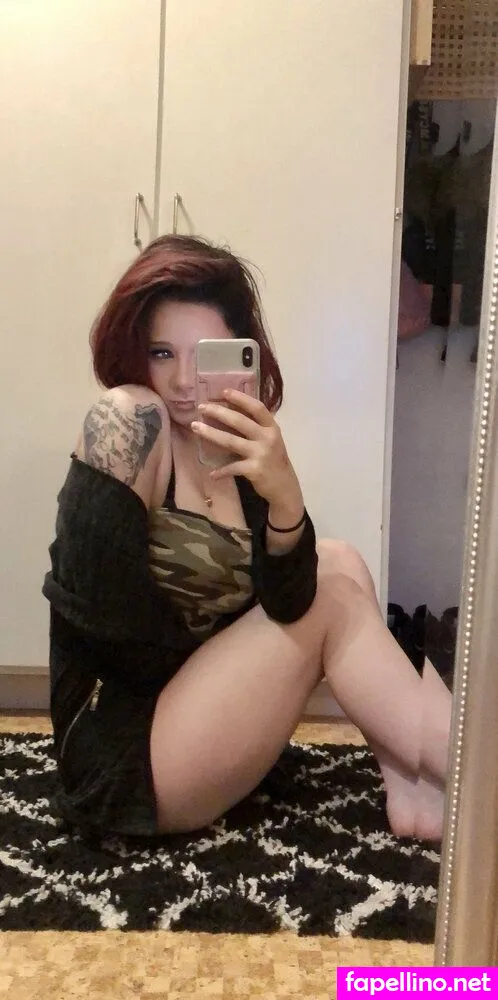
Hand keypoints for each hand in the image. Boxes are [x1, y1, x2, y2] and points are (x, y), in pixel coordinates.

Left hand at [191, 389, 301, 505]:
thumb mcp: (270, 439)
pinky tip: (212, 474)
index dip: (241, 398)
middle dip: (218, 412)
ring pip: (231, 441)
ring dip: (211, 434)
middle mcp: (267, 438)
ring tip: (195, 428)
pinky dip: (221, 472)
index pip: (257, 408)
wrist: (284, 486)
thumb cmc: (273, 459)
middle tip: (201, 407)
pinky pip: (232, 468)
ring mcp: (261, 454)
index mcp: (272, 427)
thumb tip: (229, 411)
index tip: (224, 392)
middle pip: (239, 421)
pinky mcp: (254, 470)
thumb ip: (256, 427)